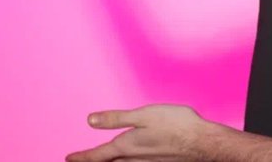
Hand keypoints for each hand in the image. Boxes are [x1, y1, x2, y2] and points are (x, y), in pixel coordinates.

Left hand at [66, 104, 213, 161]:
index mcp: (127, 146)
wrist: (202, 142)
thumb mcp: (143, 114)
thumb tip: (90, 120)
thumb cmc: (175, 124)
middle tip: (79, 160)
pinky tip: (128, 160)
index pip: (98, 155)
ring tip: (100, 160)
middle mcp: (134, 159)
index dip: (82, 157)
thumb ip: (116, 118)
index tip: (69, 158)